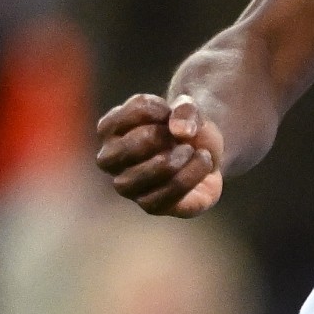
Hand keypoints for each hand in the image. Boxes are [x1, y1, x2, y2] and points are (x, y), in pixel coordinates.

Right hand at [92, 89, 224, 215]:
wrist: (204, 152)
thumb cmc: (184, 127)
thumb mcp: (189, 108)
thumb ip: (186, 109)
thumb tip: (180, 131)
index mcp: (109, 130)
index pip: (123, 117)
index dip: (155, 110)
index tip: (169, 111)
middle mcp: (110, 160)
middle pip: (125, 150)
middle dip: (159, 138)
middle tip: (180, 135)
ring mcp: (128, 186)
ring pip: (140, 178)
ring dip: (174, 161)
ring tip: (191, 149)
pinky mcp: (150, 206)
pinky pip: (163, 198)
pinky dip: (189, 177)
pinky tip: (203, 162)